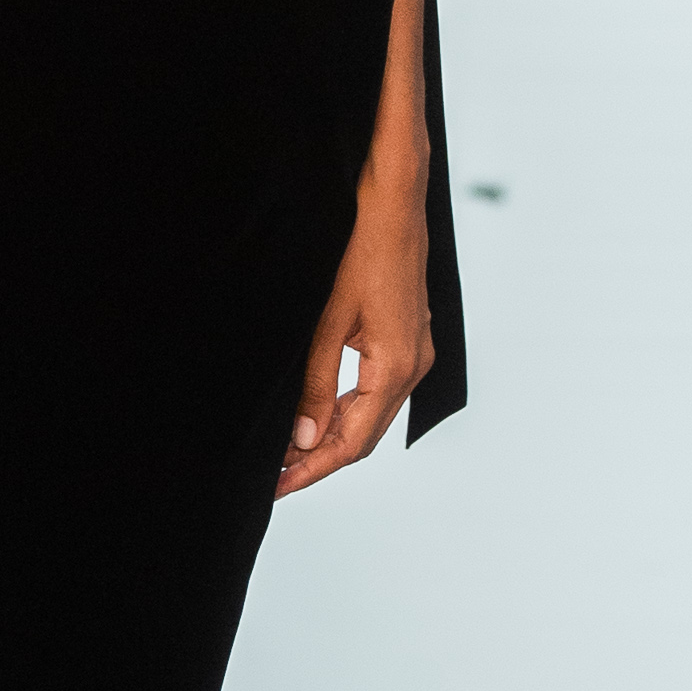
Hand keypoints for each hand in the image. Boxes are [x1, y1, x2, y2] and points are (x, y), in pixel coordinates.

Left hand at [277, 154, 431, 498]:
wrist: (395, 204)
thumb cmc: (362, 251)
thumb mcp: (327, 322)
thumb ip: (316, 386)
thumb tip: (302, 440)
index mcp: (396, 367)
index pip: (353, 442)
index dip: (313, 469)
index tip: (279, 486)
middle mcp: (414, 368)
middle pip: (365, 437)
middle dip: (319, 460)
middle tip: (276, 478)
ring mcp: (416, 356)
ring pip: (372, 417)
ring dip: (332, 437)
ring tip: (290, 452)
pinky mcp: (409, 342)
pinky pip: (379, 392)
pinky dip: (348, 410)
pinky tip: (319, 415)